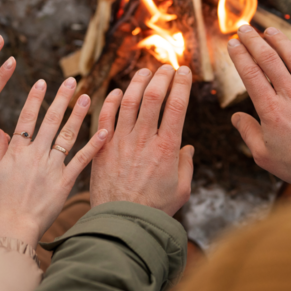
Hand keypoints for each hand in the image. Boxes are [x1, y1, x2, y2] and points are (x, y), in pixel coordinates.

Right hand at [0, 77, 107, 247]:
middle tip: (71, 80)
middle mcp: (36, 154)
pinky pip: (82, 160)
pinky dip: (94, 145)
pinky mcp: (65, 182)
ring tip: (86, 97)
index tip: (42, 81)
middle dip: (61, 99)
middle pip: (50, 121)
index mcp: (17, 152)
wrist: (13, 227)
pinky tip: (105, 131)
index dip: (35, 99)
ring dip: (78, 114)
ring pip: (67, 135)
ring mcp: (52, 167)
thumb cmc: (0, 205)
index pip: (27, 118)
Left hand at [90, 65, 193, 215]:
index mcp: (167, 148)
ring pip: (128, 101)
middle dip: (162, 77)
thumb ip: (186, 165)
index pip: (177, 105)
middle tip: (166, 68)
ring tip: (145, 72)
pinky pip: (104, 117)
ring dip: (137, 82)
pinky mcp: (103, 147)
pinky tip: (116, 92)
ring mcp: (121, 141)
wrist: (122, 221)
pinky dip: (110, 101)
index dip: (181, 84)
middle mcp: (144, 140)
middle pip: (153, 97)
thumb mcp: (181, 189)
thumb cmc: (154, 209)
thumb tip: (188, 148)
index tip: (184, 72)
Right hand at [228, 24, 290, 191]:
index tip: (232, 43)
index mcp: (270, 110)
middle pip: (269, 60)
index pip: (251, 74)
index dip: (240, 56)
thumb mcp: (262, 154)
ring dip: (280, 42)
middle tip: (244, 28)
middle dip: (254, 41)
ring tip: (270, 31)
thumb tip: (236, 117)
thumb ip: (248, 132)